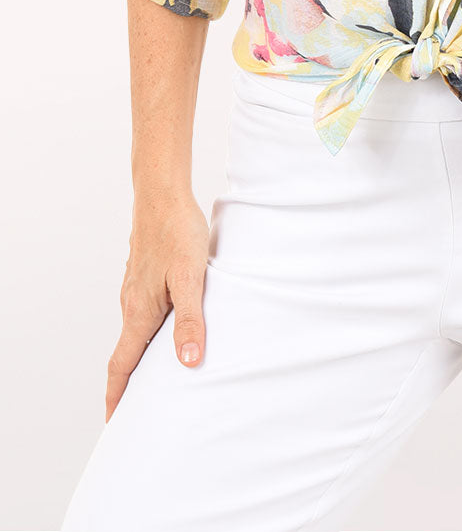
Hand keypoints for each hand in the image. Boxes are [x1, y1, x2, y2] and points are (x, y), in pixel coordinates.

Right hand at [106, 190, 211, 421]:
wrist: (162, 193)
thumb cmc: (177, 232)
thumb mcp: (190, 277)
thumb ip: (190, 320)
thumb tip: (188, 363)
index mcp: (139, 311)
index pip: (121, 365)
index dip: (117, 397)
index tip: (114, 423)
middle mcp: (131, 303)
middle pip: (128, 352)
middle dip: (131, 383)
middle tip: (141, 409)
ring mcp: (136, 287)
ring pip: (138, 330)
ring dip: (143, 355)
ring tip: (160, 375)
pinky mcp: (145, 274)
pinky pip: (145, 310)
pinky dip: (152, 329)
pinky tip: (171, 327)